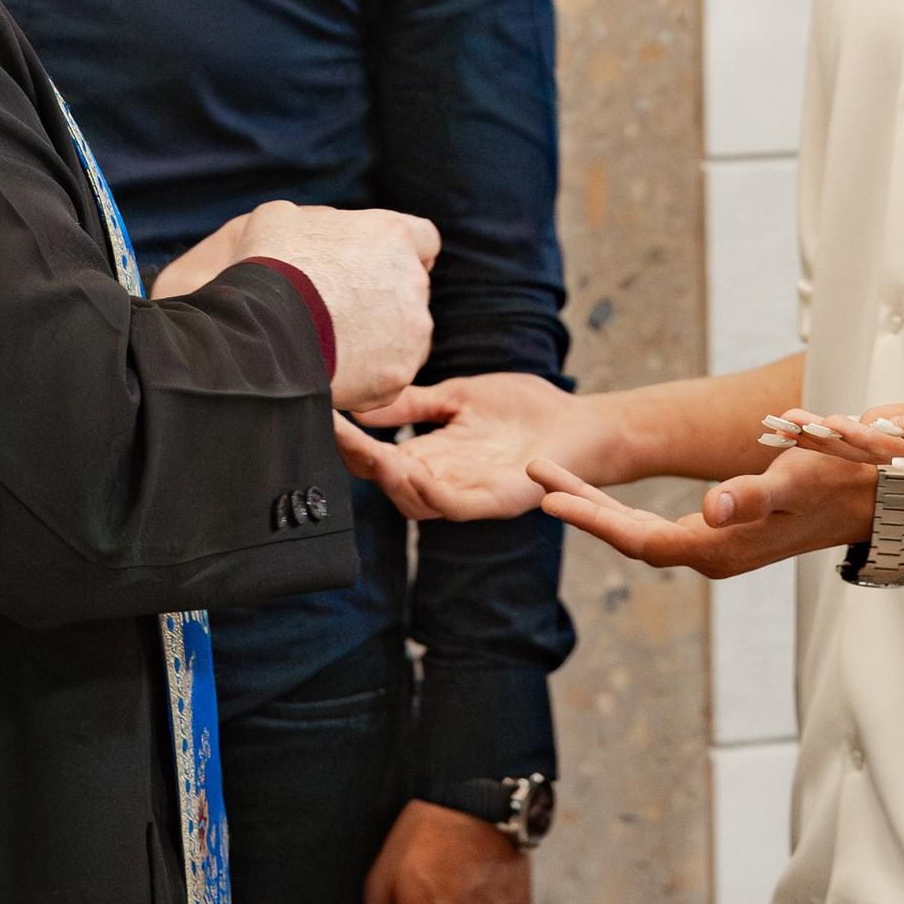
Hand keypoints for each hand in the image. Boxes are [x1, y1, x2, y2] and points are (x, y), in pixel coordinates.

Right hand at [152, 201, 438, 412]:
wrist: (262, 332)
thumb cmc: (267, 267)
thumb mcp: (281, 218)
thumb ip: (317, 221)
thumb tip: (314, 232)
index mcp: (392, 235)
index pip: (424, 239)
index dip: (404, 253)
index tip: (383, 267)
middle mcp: (412, 279)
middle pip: (413, 289)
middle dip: (387, 298)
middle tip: (347, 311)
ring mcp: (412, 328)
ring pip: (408, 334)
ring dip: (383, 337)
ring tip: (338, 345)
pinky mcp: (400, 372)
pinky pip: (392, 372)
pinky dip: (371, 374)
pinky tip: (338, 370)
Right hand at [334, 370, 588, 519]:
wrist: (578, 422)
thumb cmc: (523, 408)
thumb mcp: (458, 396)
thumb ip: (415, 402)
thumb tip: (362, 405)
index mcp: (432, 453)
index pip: (380, 456)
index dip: (352, 443)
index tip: (324, 417)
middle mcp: (444, 478)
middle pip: (390, 483)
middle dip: (362, 463)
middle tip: (339, 438)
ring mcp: (469, 494)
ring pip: (417, 502)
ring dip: (394, 482)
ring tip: (375, 456)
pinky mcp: (496, 502)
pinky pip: (457, 507)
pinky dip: (433, 495)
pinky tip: (416, 474)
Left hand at [529, 442, 873, 577]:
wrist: (876, 497)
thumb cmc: (837, 481)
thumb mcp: (793, 480)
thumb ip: (750, 497)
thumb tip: (706, 511)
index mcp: (720, 548)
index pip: (638, 539)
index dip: (591, 518)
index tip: (547, 494)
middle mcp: (714, 554)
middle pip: (630, 537)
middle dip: (581, 507)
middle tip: (536, 473)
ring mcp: (720, 548)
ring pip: (641, 533)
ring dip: (598, 508)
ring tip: (557, 482)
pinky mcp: (727, 537)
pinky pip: (659, 530)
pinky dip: (625, 513)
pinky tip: (609, 500)